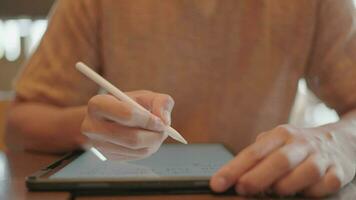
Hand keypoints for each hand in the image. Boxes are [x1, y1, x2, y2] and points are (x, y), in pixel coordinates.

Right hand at [81, 90, 173, 159]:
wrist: (110, 117)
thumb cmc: (129, 103)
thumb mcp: (144, 95)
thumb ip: (160, 101)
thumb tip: (164, 120)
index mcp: (98, 104)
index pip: (126, 115)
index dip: (148, 120)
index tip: (161, 121)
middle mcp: (92, 126)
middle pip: (131, 138)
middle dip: (154, 135)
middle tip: (164, 130)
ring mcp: (99, 144)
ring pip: (136, 150)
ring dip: (153, 143)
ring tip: (156, 133)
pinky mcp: (108, 156)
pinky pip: (135, 156)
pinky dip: (147, 149)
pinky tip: (147, 139)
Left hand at [210, 124, 355, 196]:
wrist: (339, 141)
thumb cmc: (296, 147)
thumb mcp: (275, 143)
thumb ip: (256, 157)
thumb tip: (234, 176)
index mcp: (280, 135)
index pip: (253, 152)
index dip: (233, 169)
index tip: (217, 183)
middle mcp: (300, 143)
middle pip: (278, 161)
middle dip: (257, 178)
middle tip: (241, 189)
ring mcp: (320, 157)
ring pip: (304, 173)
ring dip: (286, 186)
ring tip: (274, 191)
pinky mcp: (337, 172)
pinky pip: (325, 186)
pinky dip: (312, 192)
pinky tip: (303, 191)